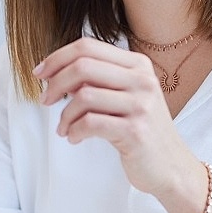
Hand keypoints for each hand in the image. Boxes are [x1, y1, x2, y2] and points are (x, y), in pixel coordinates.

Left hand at [34, 38, 191, 194]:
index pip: (88, 47)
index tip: (40, 73)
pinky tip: (74, 138)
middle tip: (45, 100)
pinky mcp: (135, 131)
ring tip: (63, 128)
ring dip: (64, 114)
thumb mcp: (127, 96)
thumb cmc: (142, 130)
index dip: (57, 57)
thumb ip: (99, 80)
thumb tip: (58, 72)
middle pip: (83, 66)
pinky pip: (90, 123)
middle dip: (55, 84)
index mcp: (138, 65)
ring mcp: (141, 105)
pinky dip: (74, 131)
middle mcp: (142, 80)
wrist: (171, 166)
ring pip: (84, 96)